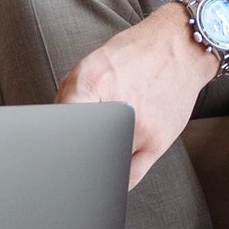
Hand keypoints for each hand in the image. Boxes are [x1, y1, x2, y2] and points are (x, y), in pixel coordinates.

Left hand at [56, 2, 219, 188]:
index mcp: (92, 81)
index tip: (47, 149)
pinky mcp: (158, 144)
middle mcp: (117, 107)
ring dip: (94, 166)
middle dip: (73, 153)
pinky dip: (114, 180)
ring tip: (95, 155)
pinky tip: (108, 175)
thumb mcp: (92, 61)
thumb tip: (54, 128)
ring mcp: (140, 129)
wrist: (181, 48)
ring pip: (104, 167)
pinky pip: (129, 178)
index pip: (59, 121)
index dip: (49, 139)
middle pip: (81, 148)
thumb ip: (70, 94)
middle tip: (71, 153)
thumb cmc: (135, 54)